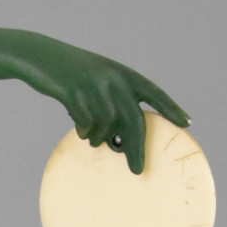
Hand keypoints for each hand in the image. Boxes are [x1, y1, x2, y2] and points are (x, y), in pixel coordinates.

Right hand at [20, 38, 189, 173]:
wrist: (40, 56)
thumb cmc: (70, 76)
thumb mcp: (97, 84)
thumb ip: (112, 105)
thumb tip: (121, 139)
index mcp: (123, 73)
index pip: (153, 92)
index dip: (170, 107)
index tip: (186, 123)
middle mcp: (113, 78)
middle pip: (133, 118)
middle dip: (136, 147)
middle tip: (137, 170)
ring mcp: (94, 84)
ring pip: (107, 125)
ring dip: (99, 137)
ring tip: (89, 136)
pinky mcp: (74, 92)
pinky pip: (85, 123)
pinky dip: (83, 130)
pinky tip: (77, 123)